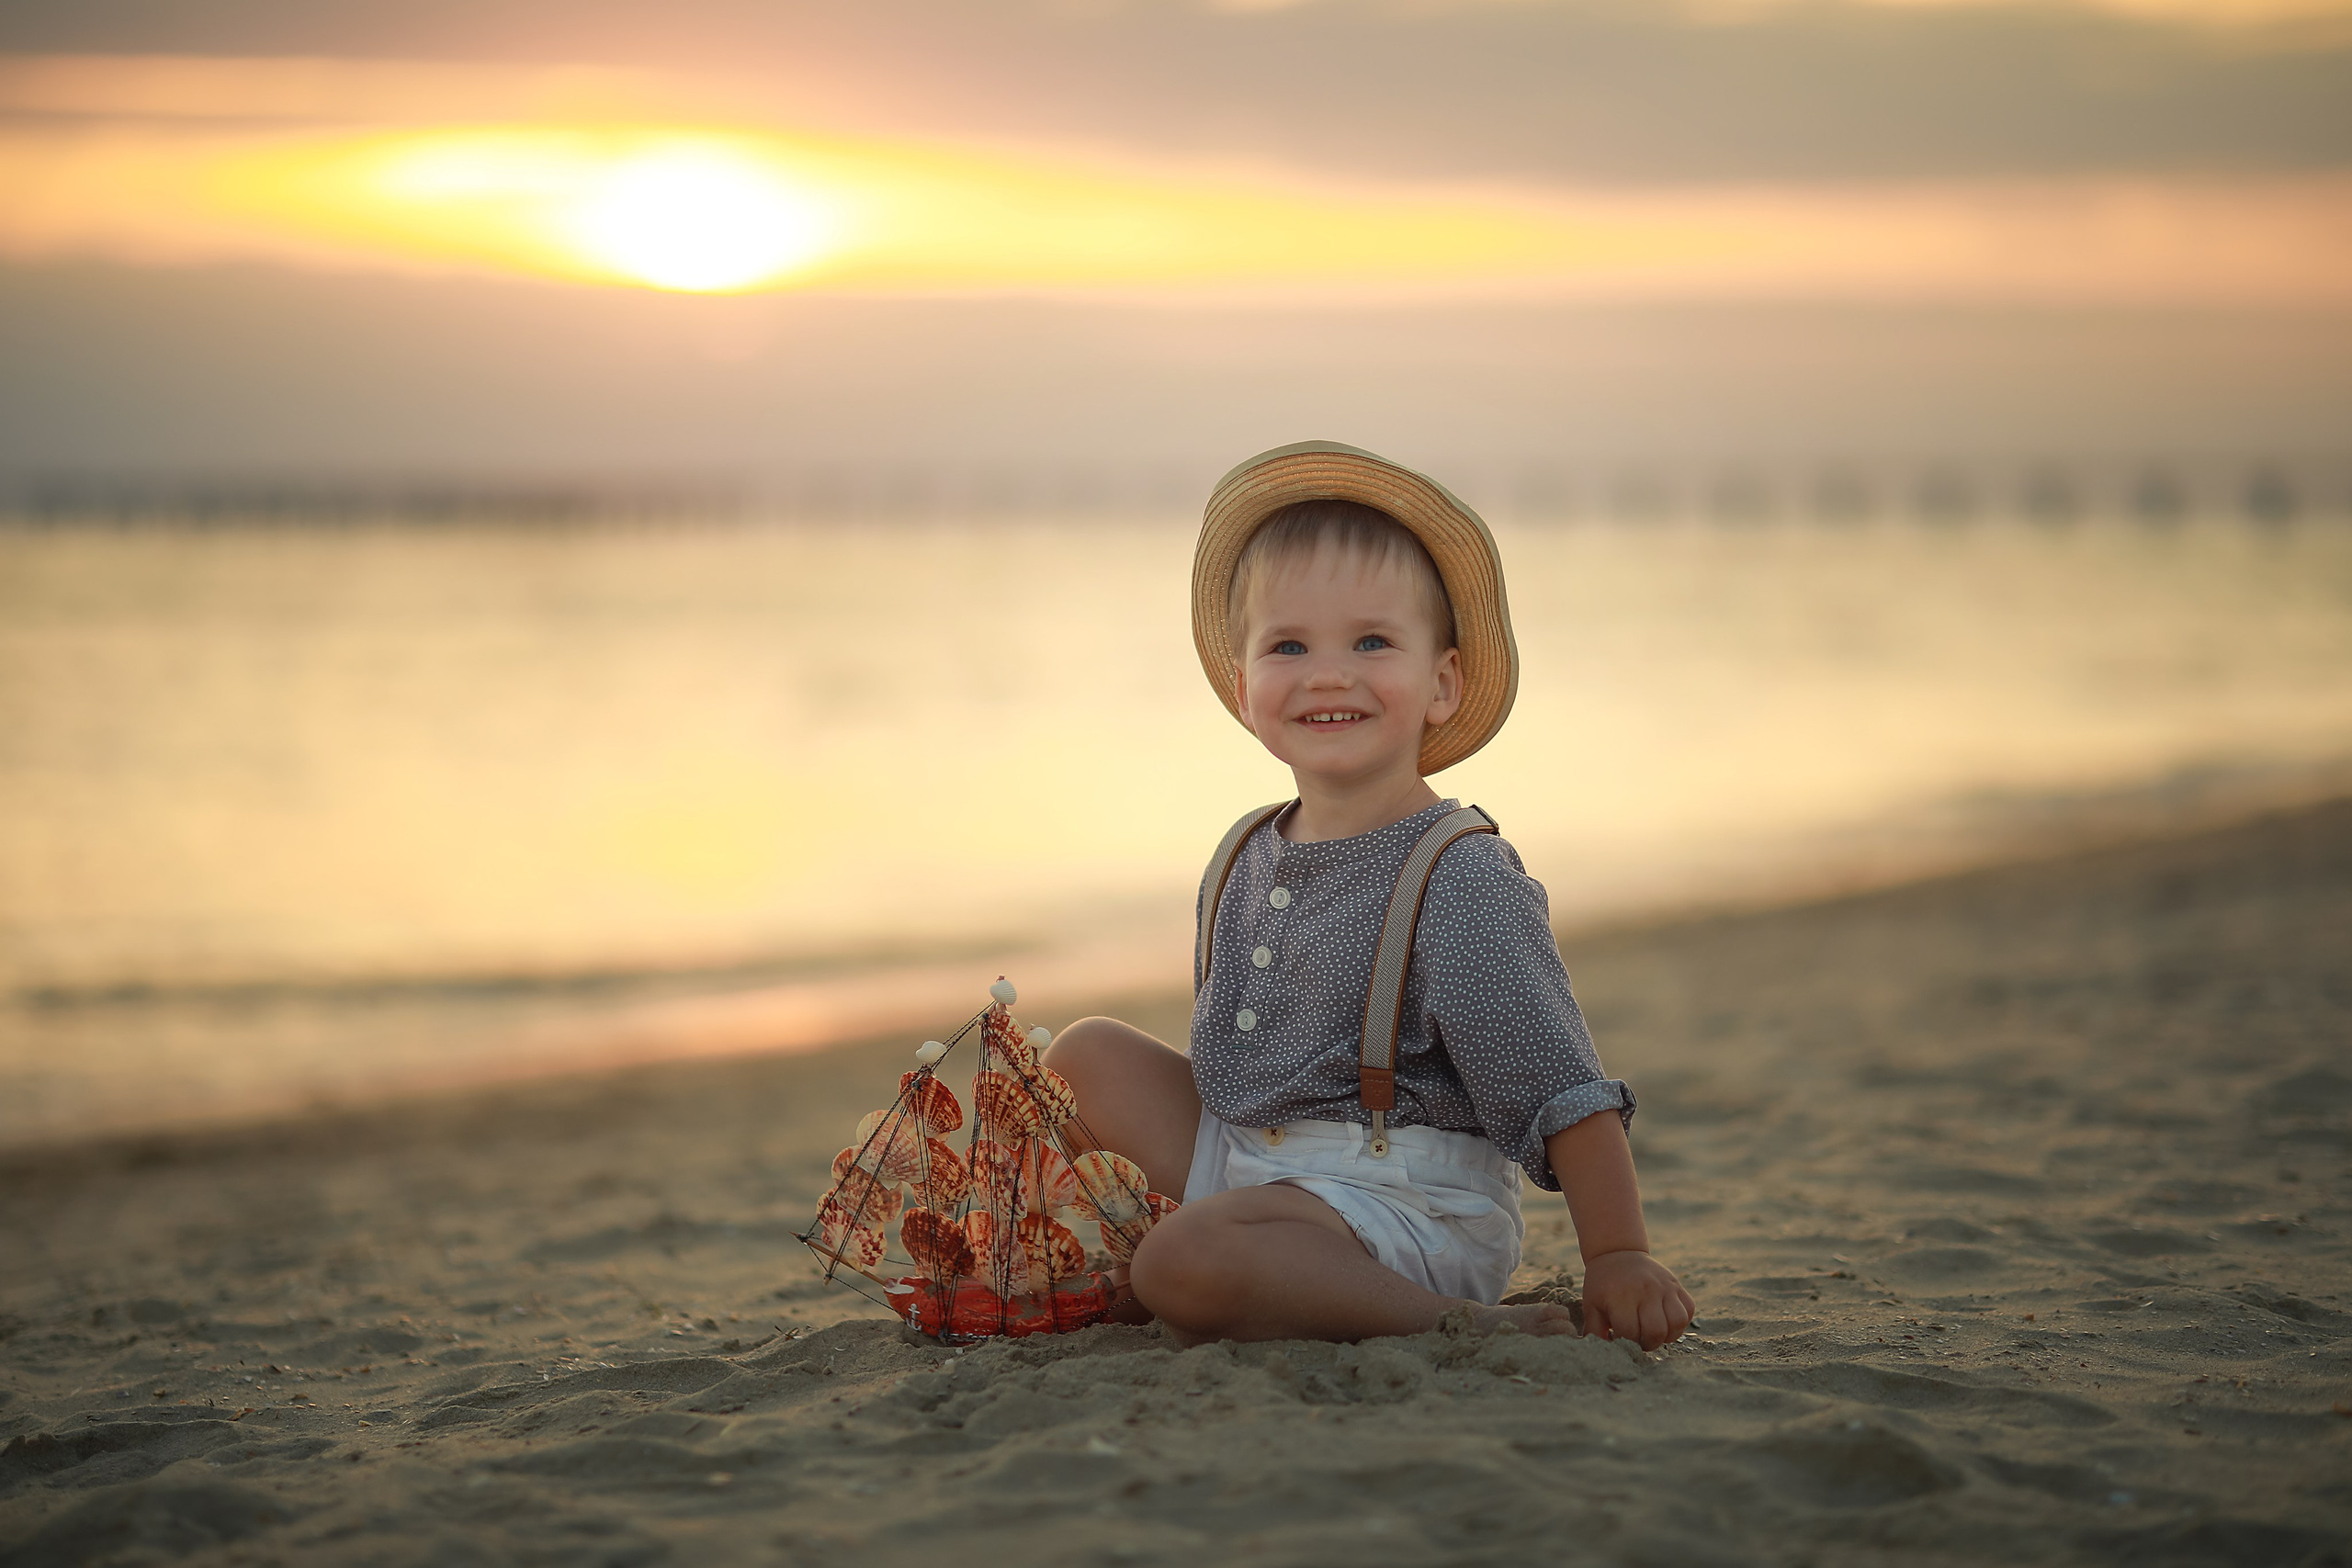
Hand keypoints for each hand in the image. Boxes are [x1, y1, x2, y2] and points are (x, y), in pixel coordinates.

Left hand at [1579, 1250, 1695, 1350]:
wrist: (1618, 1253)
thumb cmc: (1603, 1284)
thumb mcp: (1591, 1305)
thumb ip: (1594, 1331)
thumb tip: (1603, 1352)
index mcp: (1621, 1296)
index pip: (1630, 1332)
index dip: (1626, 1342)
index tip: (1621, 1338)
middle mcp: (1645, 1290)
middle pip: (1656, 1331)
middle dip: (1648, 1344)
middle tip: (1639, 1340)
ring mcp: (1664, 1287)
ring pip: (1677, 1322)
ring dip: (1667, 1335)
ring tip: (1654, 1332)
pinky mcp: (1676, 1284)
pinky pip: (1689, 1309)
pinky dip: (1680, 1322)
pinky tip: (1665, 1321)